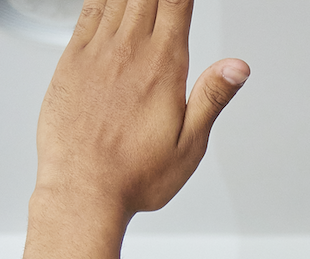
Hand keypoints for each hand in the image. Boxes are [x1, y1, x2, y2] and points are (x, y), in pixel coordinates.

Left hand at [35, 0, 247, 221]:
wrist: (82, 188)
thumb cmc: (135, 174)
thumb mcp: (190, 143)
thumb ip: (212, 97)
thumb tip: (237, 67)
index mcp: (162, 69)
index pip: (176, 4)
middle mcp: (128, 52)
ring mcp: (96, 53)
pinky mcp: (72, 60)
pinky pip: (88, 12)